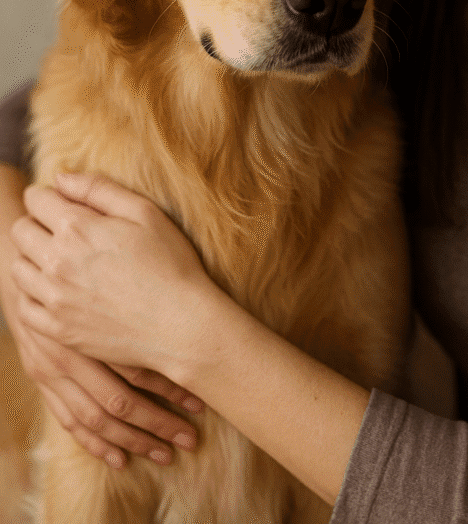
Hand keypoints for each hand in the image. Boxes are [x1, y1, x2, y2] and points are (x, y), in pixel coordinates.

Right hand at [0, 261, 203, 471]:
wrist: (26, 260)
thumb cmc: (80, 251)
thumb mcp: (109, 250)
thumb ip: (141, 262)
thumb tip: (192, 271)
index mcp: (90, 323)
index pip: (136, 365)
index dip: (171, 385)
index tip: (201, 401)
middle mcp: (68, 353)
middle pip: (119, 401)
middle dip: (158, 422)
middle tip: (190, 438)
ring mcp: (50, 370)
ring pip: (95, 419)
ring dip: (132, 439)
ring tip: (167, 452)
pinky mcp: (41, 378)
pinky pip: (69, 421)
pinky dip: (95, 443)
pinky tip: (121, 458)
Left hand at [10, 172, 217, 377]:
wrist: (180, 324)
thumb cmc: (171, 263)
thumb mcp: (145, 212)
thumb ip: (98, 188)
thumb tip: (60, 175)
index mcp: (77, 228)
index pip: (35, 200)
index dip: (48, 195)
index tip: (63, 202)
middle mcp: (57, 262)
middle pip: (20, 231)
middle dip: (36, 222)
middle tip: (62, 229)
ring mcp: (54, 299)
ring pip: (17, 268)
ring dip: (33, 258)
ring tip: (61, 260)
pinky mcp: (58, 330)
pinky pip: (23, 308)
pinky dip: (32, 295)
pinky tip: (56, 290)